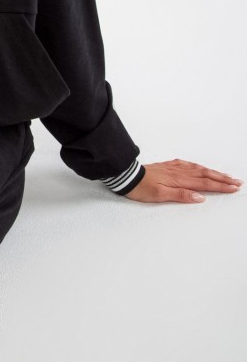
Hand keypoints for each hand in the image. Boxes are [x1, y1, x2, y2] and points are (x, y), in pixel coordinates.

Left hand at [126, 159, 241, 202]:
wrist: (126, 176)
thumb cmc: (141, 188)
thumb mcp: (160, 195)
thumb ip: (181, 196)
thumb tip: (200, 197)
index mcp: (179, 180)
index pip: (204, 184)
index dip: (220, 186)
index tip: (234, 188)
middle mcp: (179, 172)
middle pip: (205, 175)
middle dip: (222, 178)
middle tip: (237, 182)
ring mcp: (173, 167)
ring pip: (198, 169)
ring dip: (213, 172)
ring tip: (225, 175)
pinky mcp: (168, 166)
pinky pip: (188, 164)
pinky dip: (198, 166)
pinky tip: (200, 167)